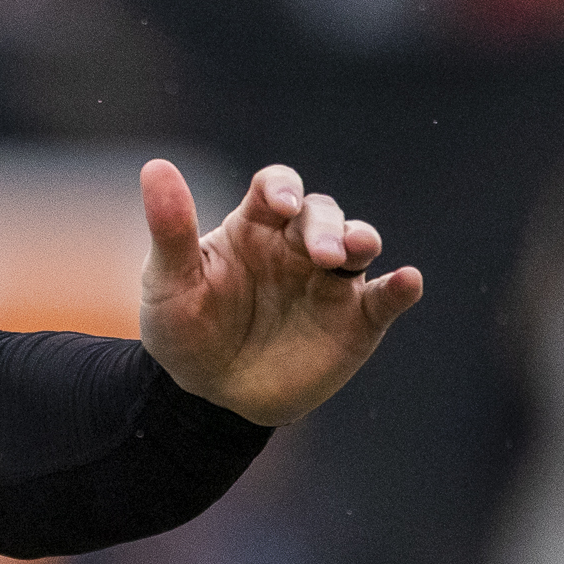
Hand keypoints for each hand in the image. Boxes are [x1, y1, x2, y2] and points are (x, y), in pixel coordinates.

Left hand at [138, 158, 423, 425]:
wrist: (207, 396)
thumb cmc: (184, 331)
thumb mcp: (169, 282)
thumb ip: (170, 229)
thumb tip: (155, 167)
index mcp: (253, 228)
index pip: (276, 188)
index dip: (283, 187)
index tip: (282, 204)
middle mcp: (296, 246)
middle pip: (322, 214)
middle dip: (324, 227)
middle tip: (320, 255)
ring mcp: (329, 282)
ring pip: (359, 244)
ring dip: (362, 240)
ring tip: (356, 249)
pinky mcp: (355, 320)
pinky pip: (385, 299)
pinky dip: (401, 288)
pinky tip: (408, 282)